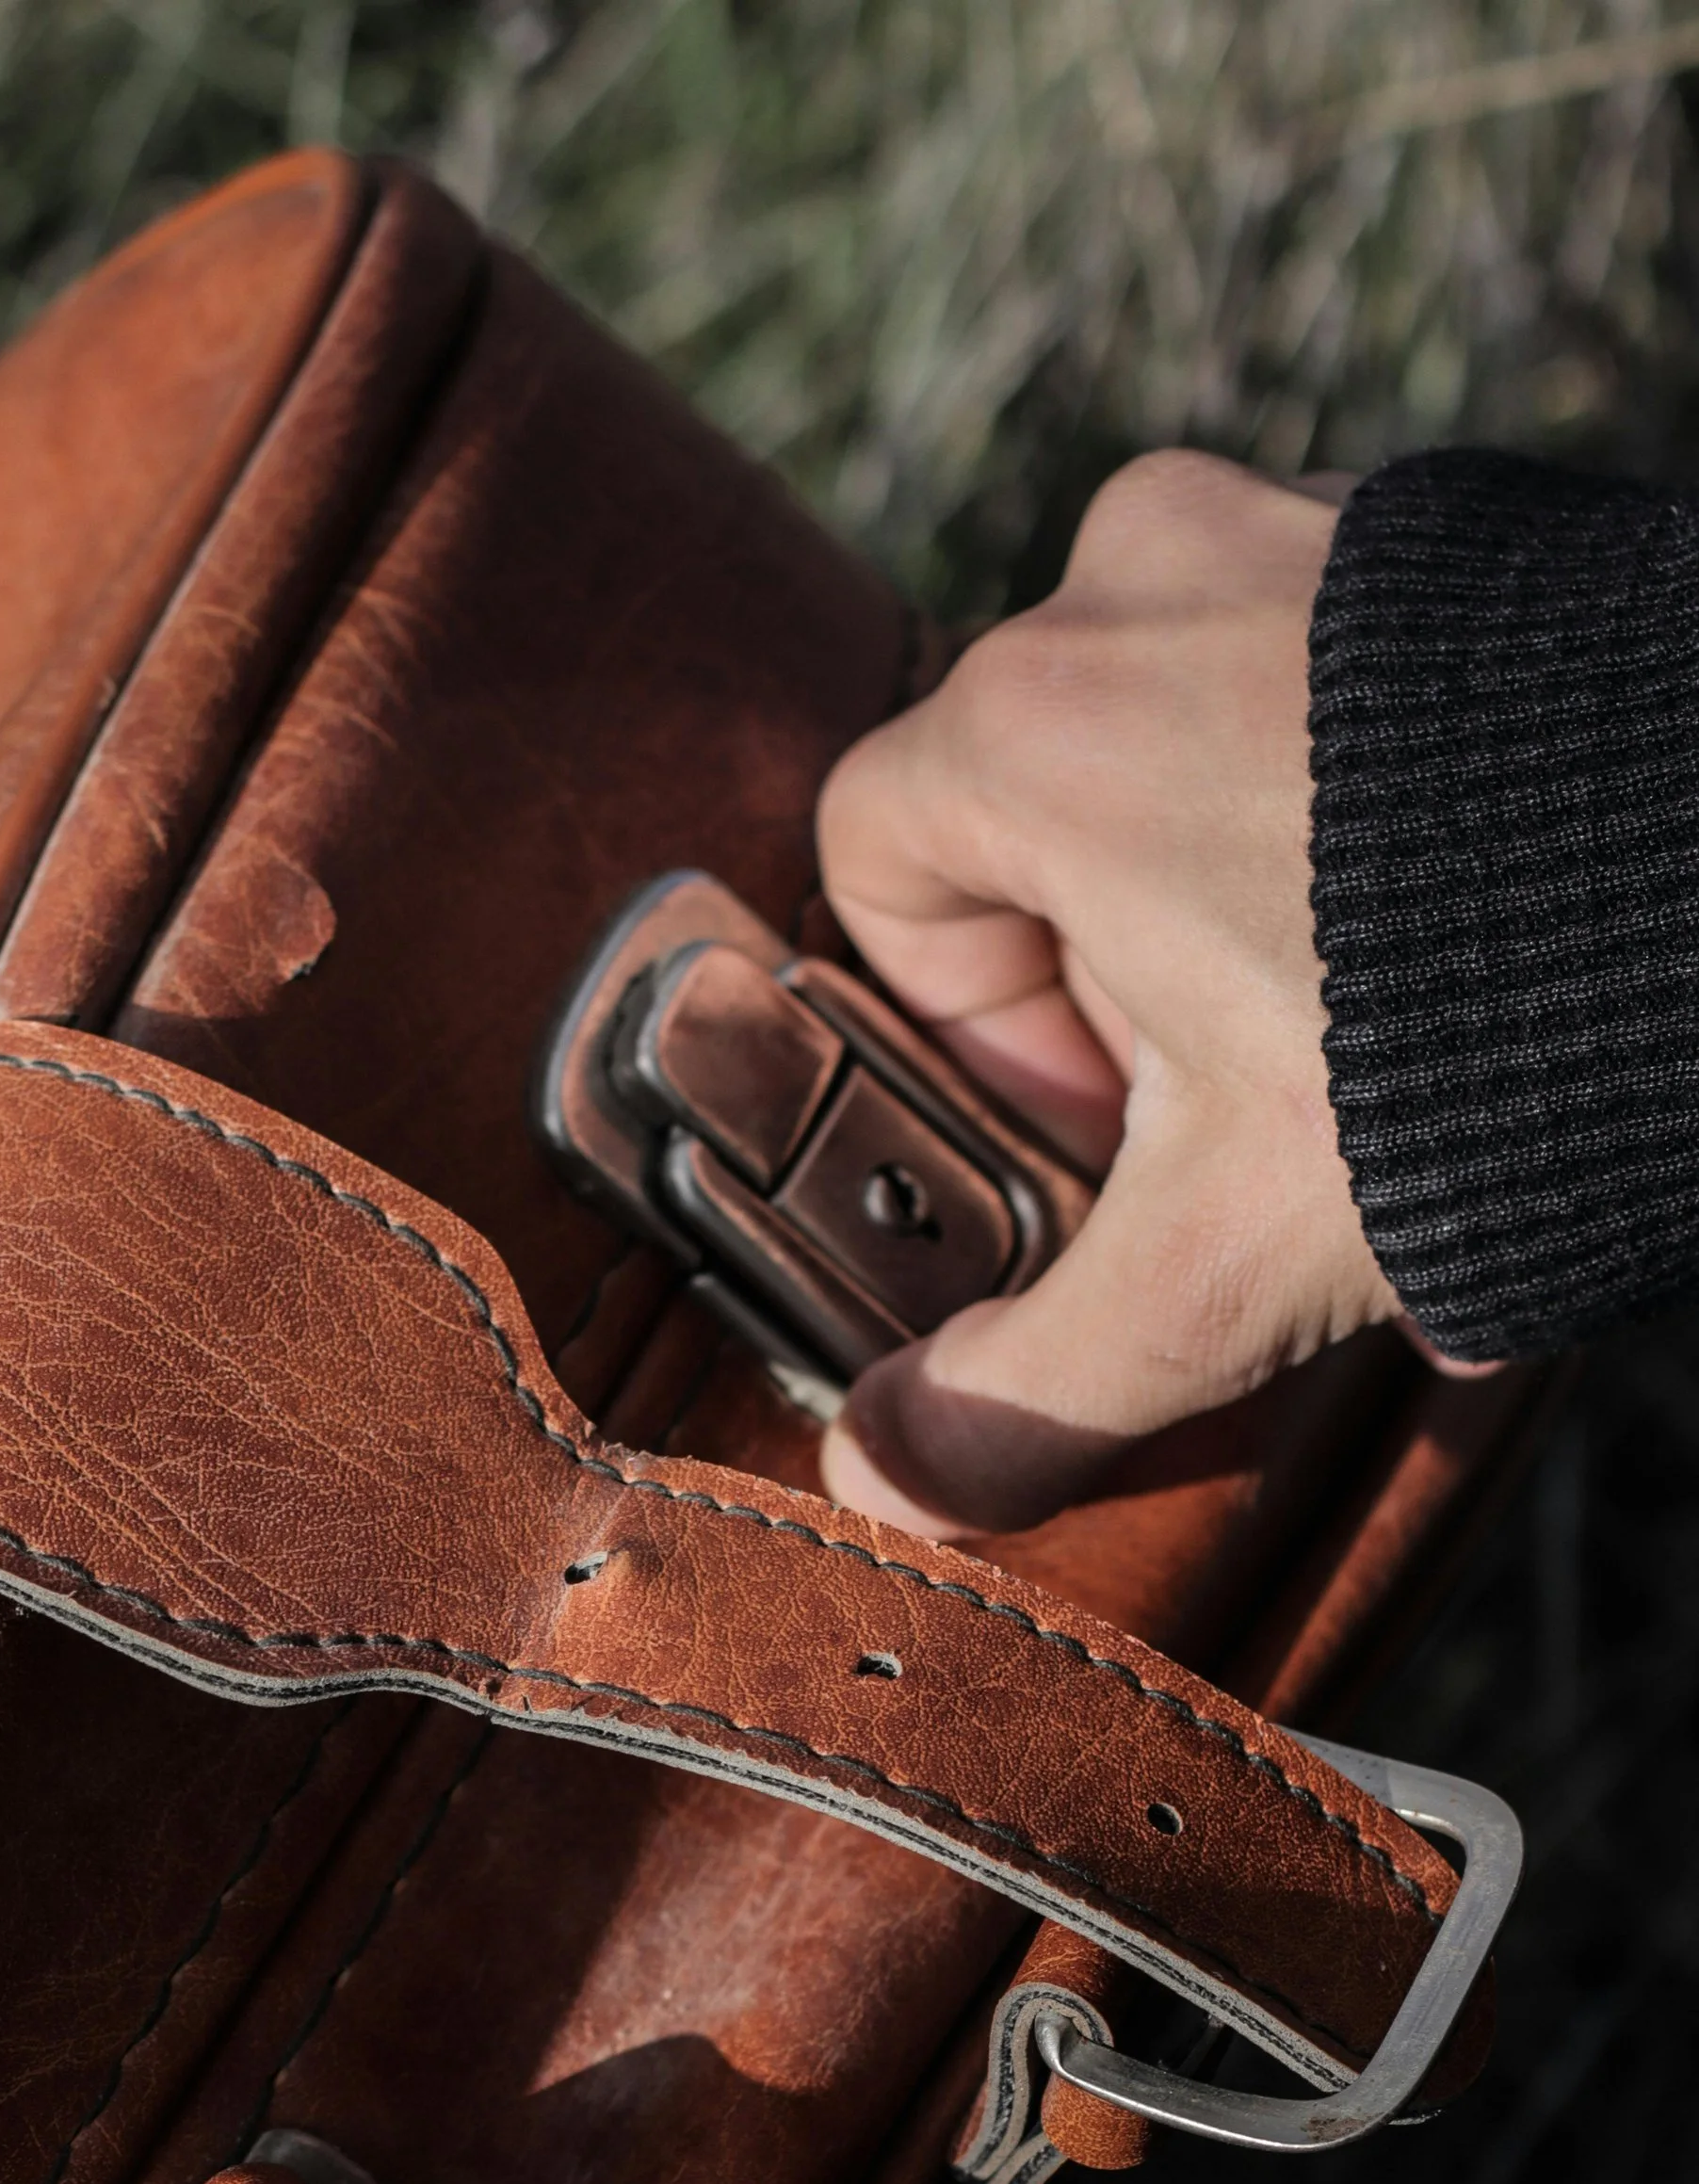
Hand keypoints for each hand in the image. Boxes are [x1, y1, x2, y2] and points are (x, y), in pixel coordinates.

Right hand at [814, 450, 1462, 1541]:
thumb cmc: (1479, 1047)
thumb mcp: (1222, 1268)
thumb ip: (1028, 1390)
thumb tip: (884, 1485)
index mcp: (1037, 721)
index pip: (880, 856)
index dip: (970, 1016)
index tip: (1111, 1107)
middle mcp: (1146, 568)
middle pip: (1041, 798)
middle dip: (1132, 963)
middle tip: (1264, 1088)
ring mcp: (1311, 524)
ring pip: (1191, 727)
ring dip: (1248, 877)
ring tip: (1389, 1016)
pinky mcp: (1453, 527)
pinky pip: (1338, 664)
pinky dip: (1370, 794)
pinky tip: (1474, 926)